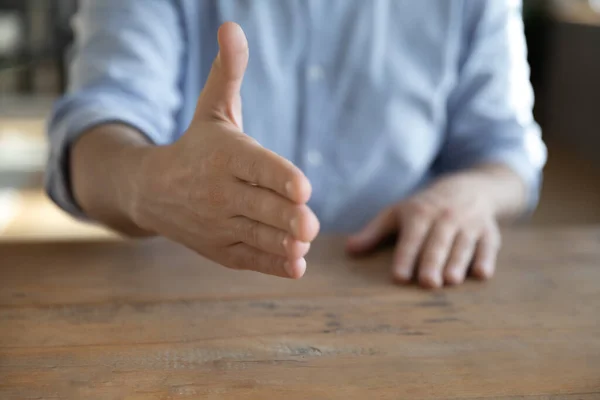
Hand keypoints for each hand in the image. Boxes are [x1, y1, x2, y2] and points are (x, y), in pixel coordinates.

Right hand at [131, 23, 319, 277]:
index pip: (256, 167)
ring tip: (304, 244)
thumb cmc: (196, 145)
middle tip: (310, 223)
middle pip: (258, 206)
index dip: (279, 177)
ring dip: (281, 242)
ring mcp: (219, 224)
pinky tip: (296, 267)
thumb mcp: (212, 109)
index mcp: (224, 156)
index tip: (303, 188)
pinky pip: (249, 258)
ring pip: (256, 236)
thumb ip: (228, 73)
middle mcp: (219, 192)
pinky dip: (271, 265)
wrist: (151, 191)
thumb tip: (232, 26)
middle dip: (285, 217)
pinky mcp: (221, 250)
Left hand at [347, 172, 504, 288]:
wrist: (469, 188)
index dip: (405, 256)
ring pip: (463, 245)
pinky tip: (481, 274)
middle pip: (437, 243)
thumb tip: (349, 250)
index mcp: (419, 213)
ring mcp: (468, 224)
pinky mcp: (489, 231)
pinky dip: (486, 258)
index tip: (399, 276)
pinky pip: (488, 245)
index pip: (411, 237)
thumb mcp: (397, 213)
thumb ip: (374, 233)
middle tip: (426, 283)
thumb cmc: (424, 207)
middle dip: (432, 262)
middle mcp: (445, 217)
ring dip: (457, 262)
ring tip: (450, 281)